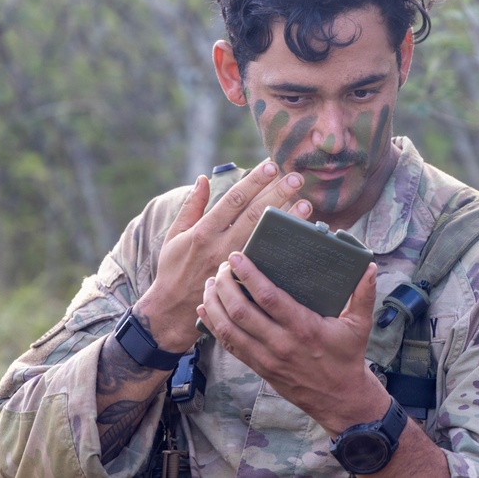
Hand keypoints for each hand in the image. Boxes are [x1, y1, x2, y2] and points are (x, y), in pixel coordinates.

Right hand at [138, 160, 311, 351]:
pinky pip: (266, 261)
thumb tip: (203, 178)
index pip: (233, 200)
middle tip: (296, 177)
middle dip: (276, 194)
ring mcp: (234, 265)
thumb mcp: (174, 235)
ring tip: (306, 204)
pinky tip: (298, 239)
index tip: (271, 166)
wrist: (172, 310)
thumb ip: (191, 206)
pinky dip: (282, 248)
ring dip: (286, 221)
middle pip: (253, 215)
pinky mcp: (242, 282)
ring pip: (264, 238)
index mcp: (204, 231)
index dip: (254, 182)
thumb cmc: (173, 268)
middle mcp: (221, 246)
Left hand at [198, 253, 387, 435]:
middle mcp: (281, 344)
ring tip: (210, 283)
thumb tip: (368, 265)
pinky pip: (230, 346)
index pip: (268, 298)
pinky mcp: (259, 368)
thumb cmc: (348, 358)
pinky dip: (213, 327)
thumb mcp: (360, 325)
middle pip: (241, 311)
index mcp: (304, 328)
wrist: (340, 399)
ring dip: (215, 304)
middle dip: (225, 285)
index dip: (248, 275)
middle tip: (222, 266)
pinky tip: (206, 309)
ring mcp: (266, 358)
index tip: (237, 256)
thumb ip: (363, 294)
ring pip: (229, 329)